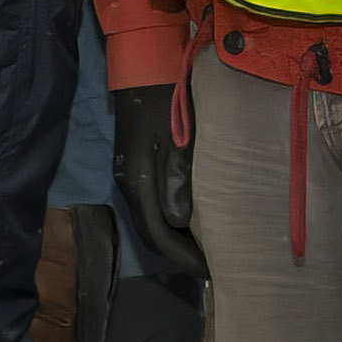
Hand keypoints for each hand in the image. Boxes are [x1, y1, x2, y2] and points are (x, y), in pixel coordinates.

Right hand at [109, 86, 203, 301]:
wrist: (142, 68)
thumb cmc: (167, 100)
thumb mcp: (177, 138)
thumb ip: (177, 179)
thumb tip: (179, 223)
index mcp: (137, 182)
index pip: (158, 236)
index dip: (184, 258)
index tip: (212, 272)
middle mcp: (129, 185)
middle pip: (152, 234)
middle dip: (179, 255)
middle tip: (213, 266)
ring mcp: (129, 175)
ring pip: (150, 221)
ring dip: (175, 240)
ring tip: (204, 249)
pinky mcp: (134, 167)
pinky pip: (150, 207)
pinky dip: (170, 222)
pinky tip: (190, 222)